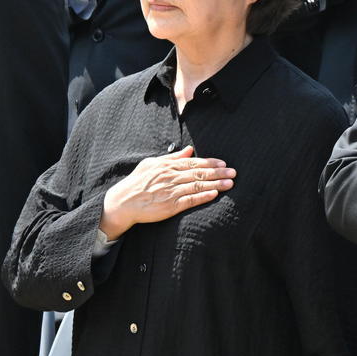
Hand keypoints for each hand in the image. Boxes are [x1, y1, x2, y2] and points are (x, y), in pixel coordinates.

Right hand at [99, 146, 233, 240]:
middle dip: (218, 173)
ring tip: (230, 184)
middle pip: (199, 173)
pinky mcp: (170, 206)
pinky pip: (190, 200)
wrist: (123, 202)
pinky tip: (214, 194)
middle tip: (233, 173)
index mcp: (168, 166)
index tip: (224, 163)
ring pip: (198, 186)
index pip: (194, 163)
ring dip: (216, 184)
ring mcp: (171, 191)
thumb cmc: (137, 182)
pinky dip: (203, 196)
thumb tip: (189, 150)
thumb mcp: (152, 164)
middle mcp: (171, 177)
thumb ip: (172, 157)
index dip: (210, 163)